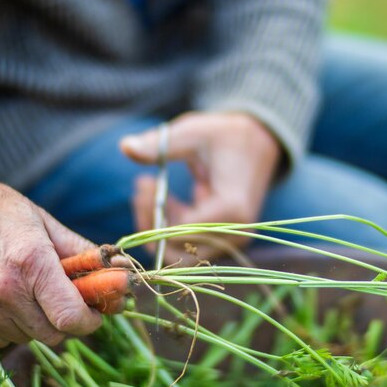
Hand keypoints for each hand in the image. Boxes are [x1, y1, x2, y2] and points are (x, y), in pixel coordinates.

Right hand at [0, 183, 101, 346]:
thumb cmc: (4, 216)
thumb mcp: (48, 224)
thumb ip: (83, 252)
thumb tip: (119, 268)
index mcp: (32, 262)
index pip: (69, 316)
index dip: (89, 320)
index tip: (96, 313)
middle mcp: (5, 290)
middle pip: (53, 333)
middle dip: (68, 321)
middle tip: (68, 301)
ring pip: (29, 338)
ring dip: (41, 323)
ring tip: (35, 294)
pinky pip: (3, 339)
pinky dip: (15, 326)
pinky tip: (12, 300)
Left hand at [120, 112, 281, 261]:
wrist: (260, 142)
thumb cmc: (226, 135)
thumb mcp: (193, 133)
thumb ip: (161, 144)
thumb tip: (125, 147)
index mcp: (231, 209)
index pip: (180, 233)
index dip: (153, 214)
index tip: (143, 183)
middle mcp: (235, 233)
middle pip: (178, 251)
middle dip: (152, 224)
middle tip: (142, 189)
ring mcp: (232, 240)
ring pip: (181, 253)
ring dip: (159, 226)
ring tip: (150, 189)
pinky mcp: (225, 240)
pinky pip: (189, 246)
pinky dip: (172, 227)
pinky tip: (167, 199)